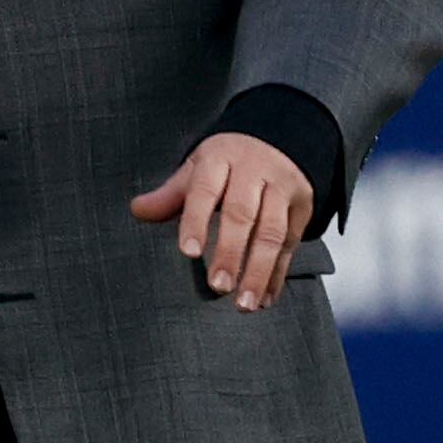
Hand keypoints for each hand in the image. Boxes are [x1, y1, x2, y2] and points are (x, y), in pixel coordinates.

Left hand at [133, 133, 312, 310]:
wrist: (280, 139)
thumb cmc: (228, 160)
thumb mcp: (197, 168)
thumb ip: (170, 194)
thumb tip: (139, 210)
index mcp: (220, 158)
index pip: (205, 191)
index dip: (196, 221)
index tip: (189, 252)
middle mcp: (254, 171)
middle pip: (242, 215)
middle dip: (230, 253)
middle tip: (218, 286)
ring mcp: (282, 189)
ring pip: (272, 232)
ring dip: (259, 271)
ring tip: (244, 303)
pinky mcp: (303, 207)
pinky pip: (291, 243)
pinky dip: (278, 274)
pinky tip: (266, 298)